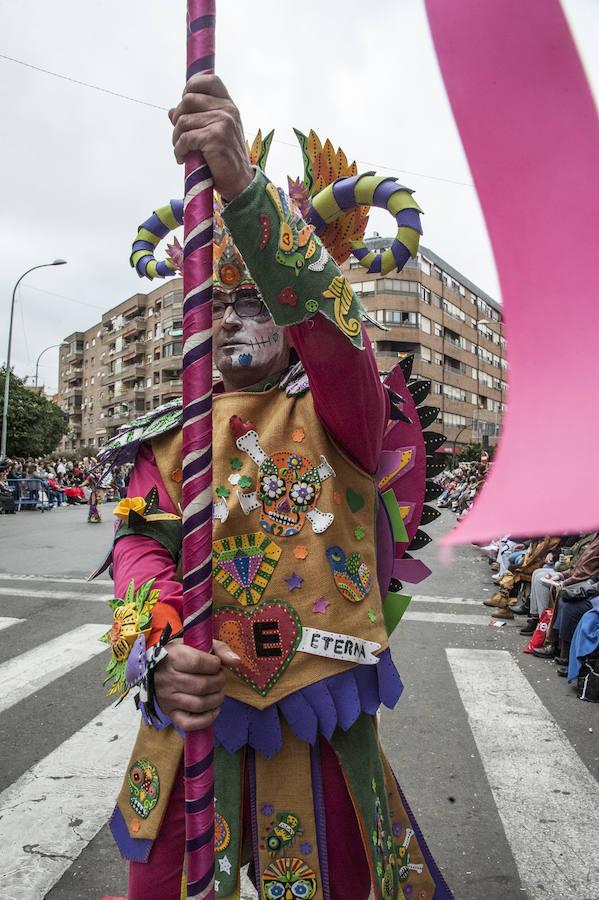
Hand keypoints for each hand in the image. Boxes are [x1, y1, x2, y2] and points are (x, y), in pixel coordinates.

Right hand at [154, 638, 239, 731]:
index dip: (215, 664)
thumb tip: (236, 662)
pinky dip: (206, 719)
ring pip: (199, 704)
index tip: (217, 664)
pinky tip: (214, 709)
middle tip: (220, 678)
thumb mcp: (198, 644)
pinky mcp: (169, 713)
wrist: (156, 668)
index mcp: (173, 657)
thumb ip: (220, 649)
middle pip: (202, 685)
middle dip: (219, 682)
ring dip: (217, 699)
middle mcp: (168, 679)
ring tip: (218, 692)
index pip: (198, 663)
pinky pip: (189, 723)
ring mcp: (167, 698)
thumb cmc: (181, 654)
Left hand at [169, 75, 253, 200]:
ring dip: (176, 138)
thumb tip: (171, 112)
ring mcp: (223, 122)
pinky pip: (186, 138)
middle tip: (179, 136)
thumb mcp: (211, 134)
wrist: (239, 182)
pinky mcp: (216, 137)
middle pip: (188, 100)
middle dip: (178, 119)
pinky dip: (179, 150)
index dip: (191, 87)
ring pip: (183, 120)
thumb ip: (195, 119)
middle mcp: (228, 110)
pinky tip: (182, 158)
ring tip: (181, 150)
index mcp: (228, 105)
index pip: (209, 80)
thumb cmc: (225, 159)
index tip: (185, 104)